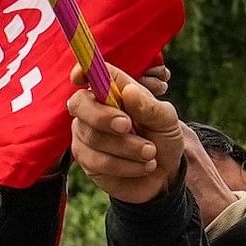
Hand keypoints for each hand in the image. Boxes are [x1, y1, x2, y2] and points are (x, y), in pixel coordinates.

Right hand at [66, 69, 183, 204]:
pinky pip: (97, 161)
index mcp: (112, 90)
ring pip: (93, 137)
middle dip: (103, 117)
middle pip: (80, 104)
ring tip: (151, 153)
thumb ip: (149, 106)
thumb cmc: (163, 138)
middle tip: (128, 126)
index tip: (80, 76)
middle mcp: (93, 109)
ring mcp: (86, 135)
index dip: (82, 71)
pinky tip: (142, 166)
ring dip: (127, 148)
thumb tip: (128, 91)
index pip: (90, 73)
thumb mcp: (166, 120)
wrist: (166, 174)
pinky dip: (125, 165)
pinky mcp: (86, 160)